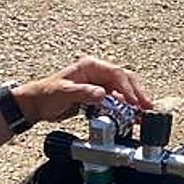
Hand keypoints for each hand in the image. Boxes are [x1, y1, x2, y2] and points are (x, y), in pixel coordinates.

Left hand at [14, 56, 151, 123]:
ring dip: (133, 102)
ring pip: (123, 91)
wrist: (35, 105)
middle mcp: (97, 73)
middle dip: (137, 93)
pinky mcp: (98, 96)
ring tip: (143, 114)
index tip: (135, 102)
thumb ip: (83, 93)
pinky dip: (125, 109)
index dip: (128, 88)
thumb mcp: (63, 92)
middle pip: (125, 80)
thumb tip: (103, 94)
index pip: (116, 74)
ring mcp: (99, 84)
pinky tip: (132, 117)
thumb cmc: (46, 95)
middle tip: (147, 107)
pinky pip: (116, 101)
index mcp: (90, 66)